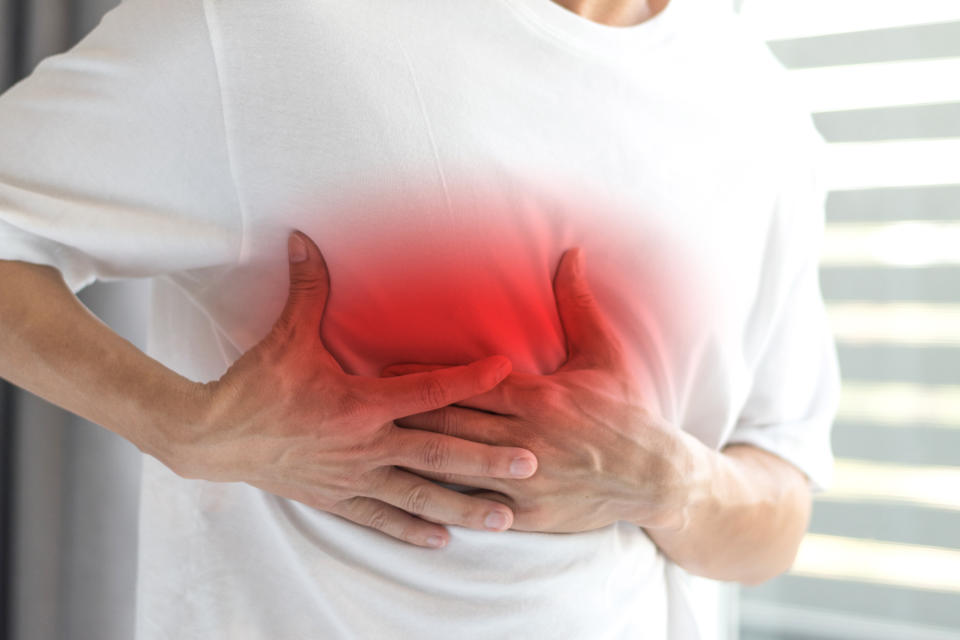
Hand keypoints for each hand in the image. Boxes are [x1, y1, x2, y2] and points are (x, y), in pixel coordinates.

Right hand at [160, 231, 537, 547]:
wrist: (212, 437)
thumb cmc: (254, 386)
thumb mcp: (285, 336)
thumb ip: (307, 289)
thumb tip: (306, 239)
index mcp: (360, 404)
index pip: (428, 391)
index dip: (470, 379)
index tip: (507, 369)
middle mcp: (366, 445)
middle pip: (439, 454)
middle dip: (487, 460)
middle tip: (531, 465)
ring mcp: (354, 477)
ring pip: (419, 496)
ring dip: (463, 507)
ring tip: (503, 518)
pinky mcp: (337, 499)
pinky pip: (382, 518)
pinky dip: (412, 529)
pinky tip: (442, 539)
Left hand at [382, 248, 710, 533]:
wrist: (656, 476)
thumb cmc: (627, 411)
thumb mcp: (604, 354)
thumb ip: (578, 304)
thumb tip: (569, 253)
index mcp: (539, 397)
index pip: (467, 383)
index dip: (422, 377)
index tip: (387, 369)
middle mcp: (526, 438)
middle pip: (450, 424)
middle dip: (403, 414)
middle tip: (365, 405)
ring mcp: (526, 480)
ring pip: (455, 466)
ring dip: (412, 455)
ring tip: (374, 445)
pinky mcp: (530, 515)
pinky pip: (477, 505)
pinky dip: (443, 499)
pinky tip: (410, 494)